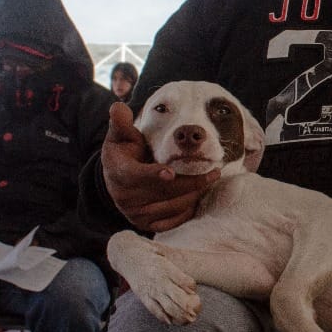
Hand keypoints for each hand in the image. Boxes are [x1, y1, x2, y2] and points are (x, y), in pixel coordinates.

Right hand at [103, 102, 218, 232]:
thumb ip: (121, 122)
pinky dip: (187, 211)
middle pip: (163, 192)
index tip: (170, 172)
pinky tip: (198, 198)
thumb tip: (118, 106)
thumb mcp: (120, 136)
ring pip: (172, 207)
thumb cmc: (124, 152)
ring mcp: (136, 214)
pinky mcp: (146, 225)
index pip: (135, 176)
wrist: (117, 179)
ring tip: (210, 182)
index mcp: (119, 173)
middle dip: (192, 182)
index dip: (153, 174)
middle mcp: (125, 197)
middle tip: (214, 173)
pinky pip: (172, 222)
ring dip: (194, 195)